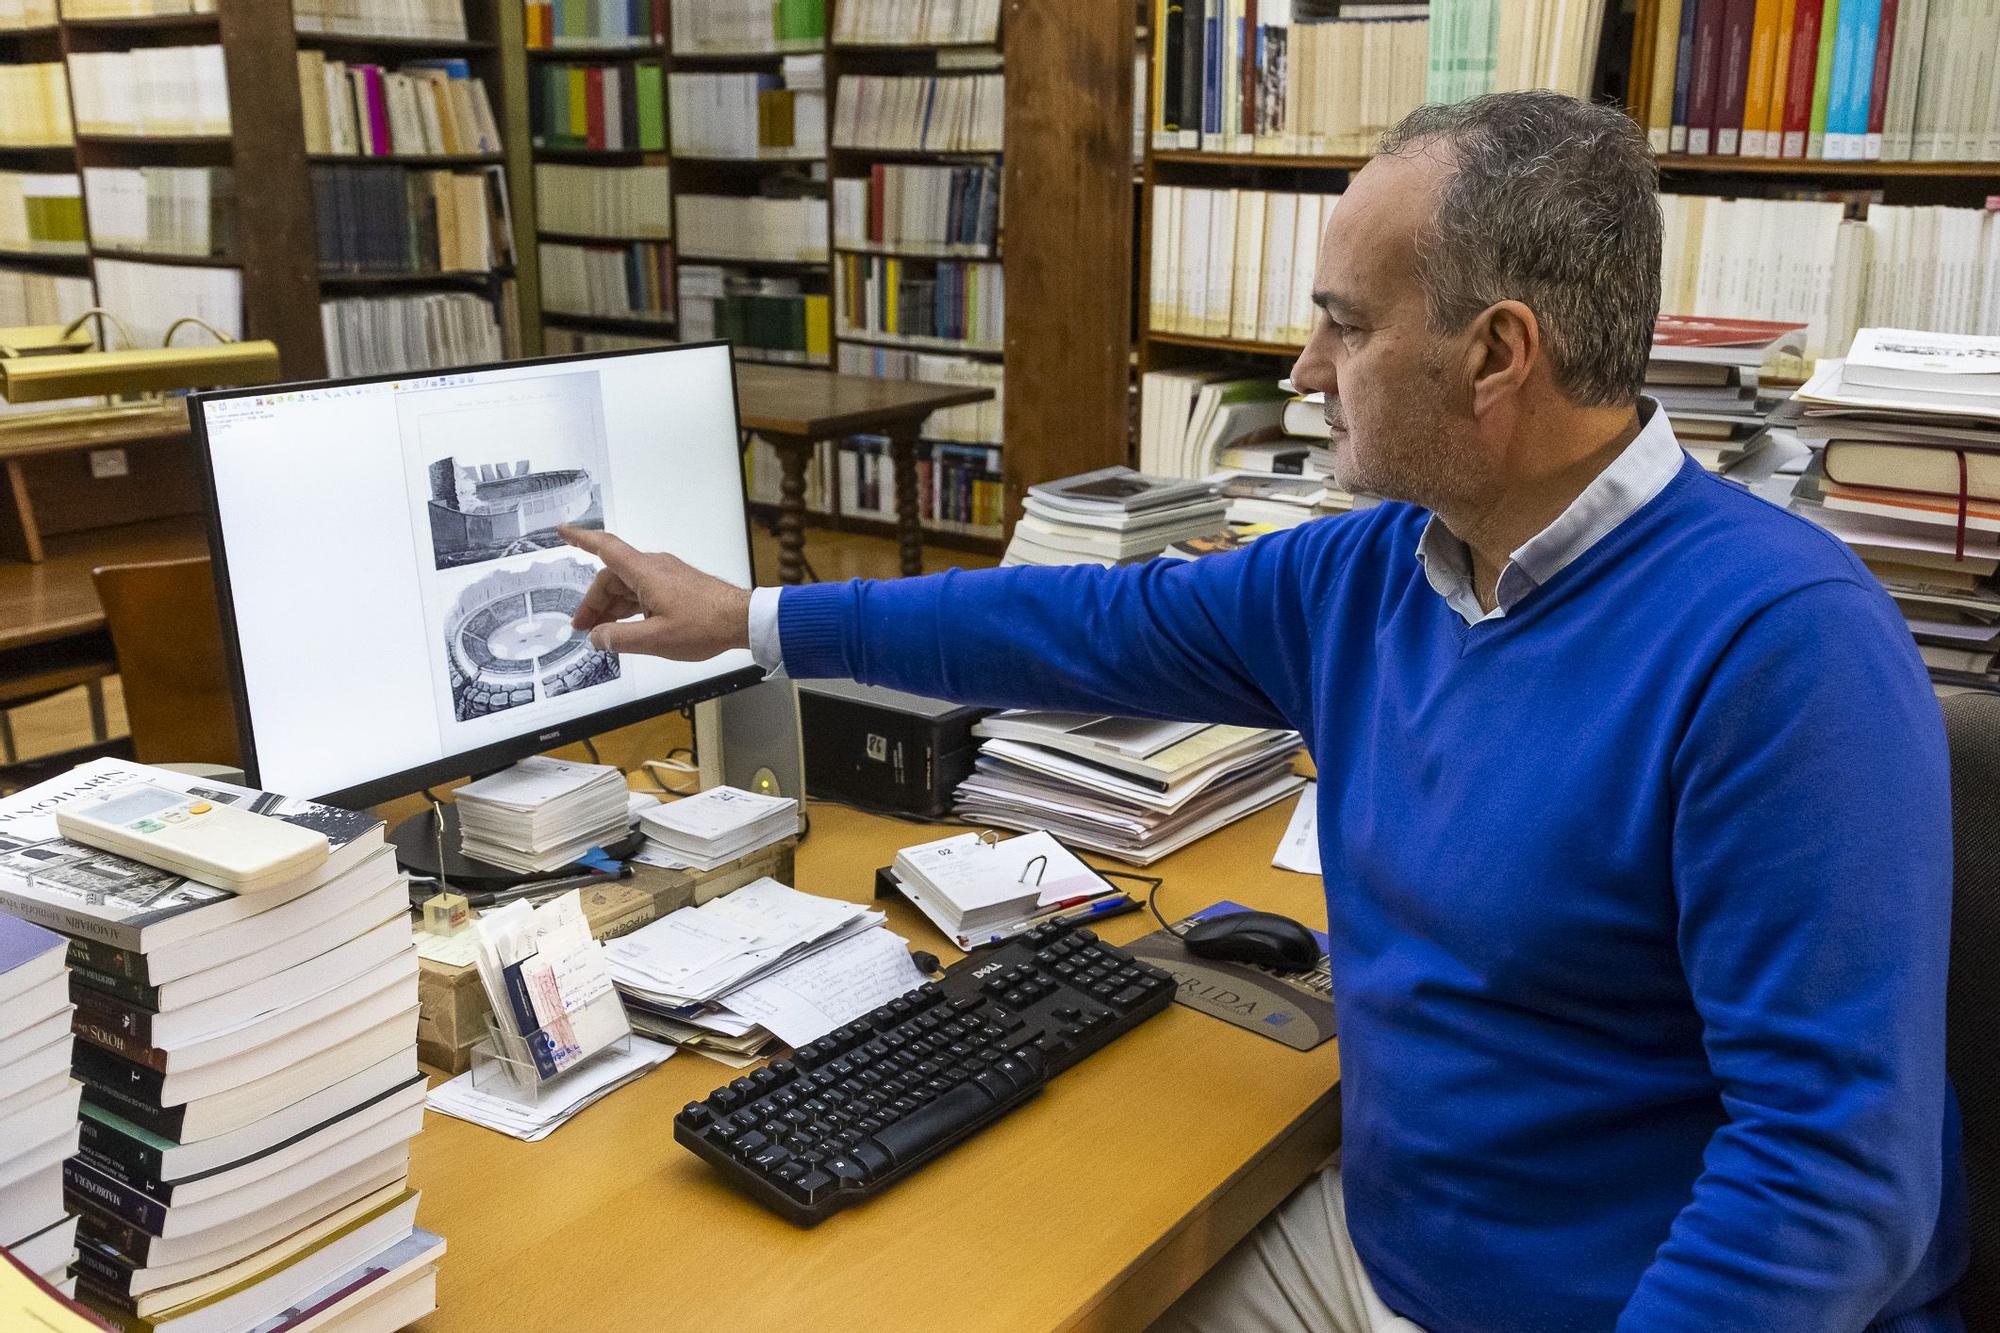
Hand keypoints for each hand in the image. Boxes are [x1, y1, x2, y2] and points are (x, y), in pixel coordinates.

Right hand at [559, 525, 751, 660]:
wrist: (742, 620)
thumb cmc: (703, 626)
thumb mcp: (655, 639)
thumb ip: (620, 638)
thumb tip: (596, 637)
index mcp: (645, 572)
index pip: (605, 548)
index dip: (581, 538)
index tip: (561, 530)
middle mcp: (654, 567)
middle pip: (613, 577)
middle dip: (594, 602)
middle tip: (583, 628)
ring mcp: (667, 575)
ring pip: (628, 586)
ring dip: (612, 607)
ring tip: (601, 633)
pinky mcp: (677, 585)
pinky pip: (644, 591)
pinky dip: (630, 607)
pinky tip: (626, 627)